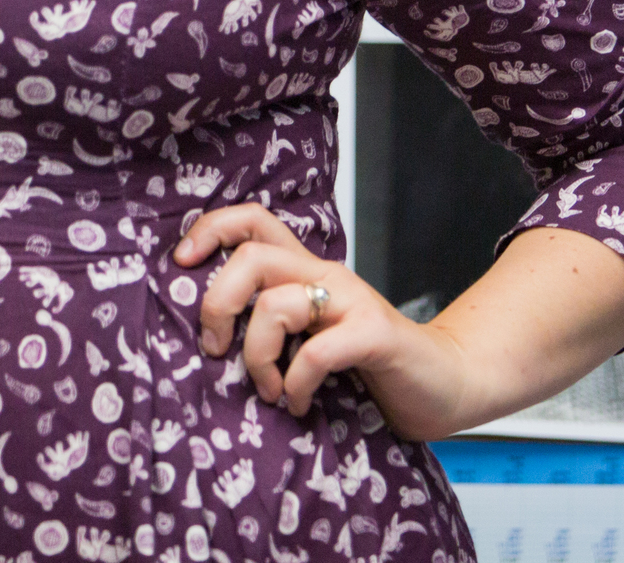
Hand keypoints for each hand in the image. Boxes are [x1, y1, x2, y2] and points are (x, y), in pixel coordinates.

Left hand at [171, 202, 470, 439]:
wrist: (443, 383)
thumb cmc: (368, 364)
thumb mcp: (311, 334)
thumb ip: (272, 322)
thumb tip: (205, 333)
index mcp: (305, 270)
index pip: (251, 220)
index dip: (209, 230)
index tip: (180, 263)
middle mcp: (325, 275)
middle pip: (251, 256)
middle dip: (218, 305)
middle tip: (216, 350)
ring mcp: (351, 301)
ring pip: (275, 306)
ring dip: (257, 359)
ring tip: (269, 391)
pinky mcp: (374, 335)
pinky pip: (316, 352)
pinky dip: (296, 384)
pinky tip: (299, 404)